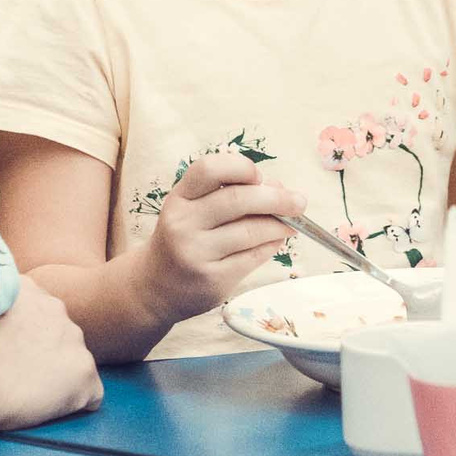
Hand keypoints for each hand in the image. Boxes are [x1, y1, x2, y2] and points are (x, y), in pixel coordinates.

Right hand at [0, 283, 101, 432]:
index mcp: (29, 289)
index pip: (37, 312)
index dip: (22, 336)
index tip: (5, 350)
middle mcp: (59, 310)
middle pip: (59, 336)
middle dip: (44, 352)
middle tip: (15, 372)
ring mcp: (76, 343)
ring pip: (74, 363)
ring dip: (58, 376)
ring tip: (27, 392)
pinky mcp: (84, 376)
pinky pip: (90, 395)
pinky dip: (74, 403)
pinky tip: (48, 411)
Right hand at [144, 154, 307, 320]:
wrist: (155, 287)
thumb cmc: (184, 238)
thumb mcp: (193, 210)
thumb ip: (228, 195)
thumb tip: (278, 187)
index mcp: (179, 198)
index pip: (209, 169)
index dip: (241, 168)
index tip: (260, 176)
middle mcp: (183, 223)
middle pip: (239, 199)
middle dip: (277, 198)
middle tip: (299, 201)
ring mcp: (196, 253)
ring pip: (251, 231)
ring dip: (279, 226)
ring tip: (291, 224)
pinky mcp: (212, 279)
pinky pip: (252, 257)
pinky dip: (270, 247)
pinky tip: (276, 242)